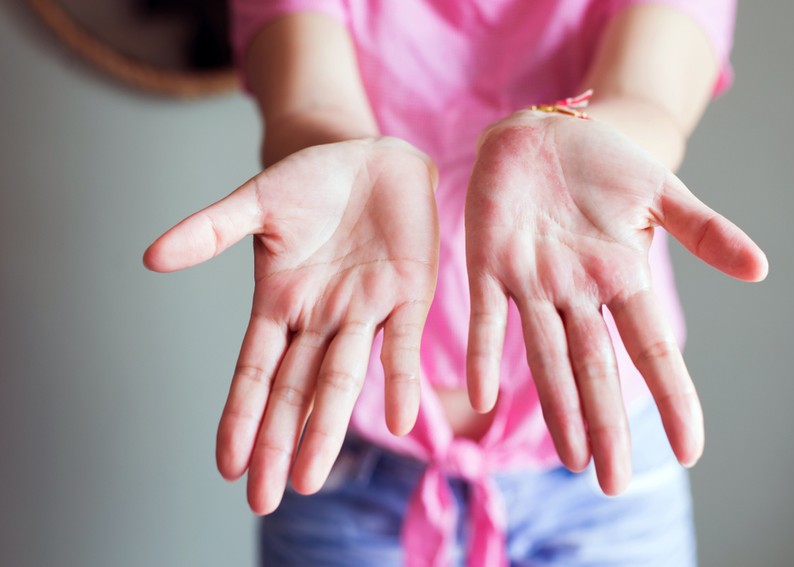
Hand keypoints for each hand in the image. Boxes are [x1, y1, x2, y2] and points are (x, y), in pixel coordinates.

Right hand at [144, 138, 438, 512]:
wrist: (370, 157)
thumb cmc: (311, 182)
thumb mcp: (256, 202)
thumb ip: (209, 230)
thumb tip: (150, 259)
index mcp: (280, 304)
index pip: (255, 372)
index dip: (241, 416)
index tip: (227, 466)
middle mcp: (320, 319)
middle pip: (295, 391)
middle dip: (279, 442)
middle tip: (265, 498)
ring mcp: (365, 311)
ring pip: (343, 380)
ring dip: (328, 427)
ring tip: (311, 477)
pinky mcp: (409, 295)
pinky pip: (403, 345)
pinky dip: (402, 381)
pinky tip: (401, 420)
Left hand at [464, 112, 767, 494]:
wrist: (542, 132)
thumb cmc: (601, 165)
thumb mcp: (659, 192)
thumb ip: (704, 230)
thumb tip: (762, 270)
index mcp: (618, 278)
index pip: (649, 347)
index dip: (670, 397)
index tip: (689, 449)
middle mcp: (575, 292)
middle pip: (594, 367)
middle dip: (604, 424)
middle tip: (612, 483)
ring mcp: (529, 281)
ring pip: (544, 354)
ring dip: (556, 406)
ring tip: (569, 458)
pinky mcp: (486, 263)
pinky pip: (484, 315)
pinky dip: (483, 352)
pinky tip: (482, 394)